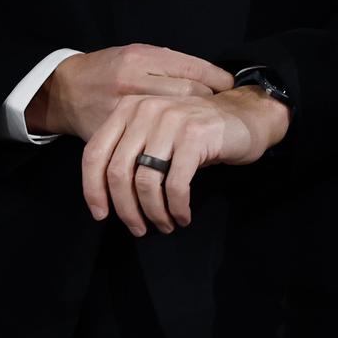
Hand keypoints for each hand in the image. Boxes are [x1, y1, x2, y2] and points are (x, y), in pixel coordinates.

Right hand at [31, 44, 231, 141]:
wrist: (66, 89)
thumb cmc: (108, 69)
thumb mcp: (138, 55)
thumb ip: (170, 66)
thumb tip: (212, 80)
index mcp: (143, 58)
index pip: (192, 69)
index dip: (217, 80)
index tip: (231, 87)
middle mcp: (134, 80)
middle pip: (187, 96)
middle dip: (209, 106)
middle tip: (221, 114)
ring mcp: (122, 107)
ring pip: (169, 123)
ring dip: (191, 130)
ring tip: (204, 134)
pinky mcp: (112, 132)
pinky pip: (144, 144)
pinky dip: (165, 151)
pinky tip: (177, 155)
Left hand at [81, 89, 267, 234]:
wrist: (245, 116)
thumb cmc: (197, 133)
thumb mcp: (155, 134)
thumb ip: (130, 153)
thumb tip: (106, 197)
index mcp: (128, 108)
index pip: (94, 153)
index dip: (92, 190)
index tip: (101, 214)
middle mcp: (146, 109)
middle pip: (119, 172)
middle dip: (126, 209)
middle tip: (138, 228)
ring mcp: (171, 120)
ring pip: (146, 182)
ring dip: (154, 212)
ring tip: (164, 224)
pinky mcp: (195, 135)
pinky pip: (175, 184)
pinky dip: (177, 208)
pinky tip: (182, 216)